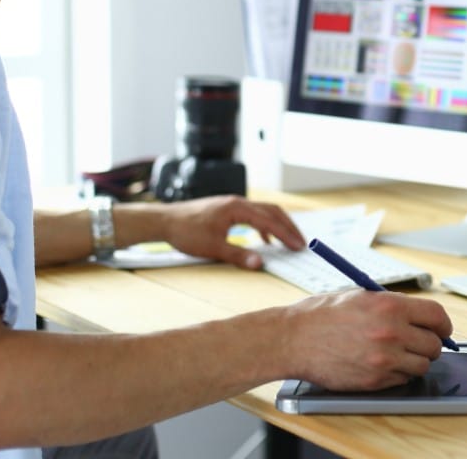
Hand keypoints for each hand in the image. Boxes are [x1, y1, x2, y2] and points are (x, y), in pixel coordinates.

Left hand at [160, 195, 304, 269]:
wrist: (164, 220)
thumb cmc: (185, 232)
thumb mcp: (212, 247)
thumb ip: (238, 255)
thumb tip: (260, 264)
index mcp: (237, 209)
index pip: (269, 221)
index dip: (286, 235)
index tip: (299, 247)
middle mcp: (238, 202)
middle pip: (272, 211)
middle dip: (289, 227)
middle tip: (301, 243)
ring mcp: (233, 204)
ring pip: (264, 211)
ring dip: (278, 225)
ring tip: (289, 241)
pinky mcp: (227, 208)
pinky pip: (254, 214)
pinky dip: (265, 225)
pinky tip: (264, 239)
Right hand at [278, 291, 453, 390]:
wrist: (293, 339)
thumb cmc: (322, 315)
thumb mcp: (361, 296)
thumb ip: (393, 305)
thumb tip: (421, 316)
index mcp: (390, 306)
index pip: (437, 316)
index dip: (443, 324)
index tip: (442, 329)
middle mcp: (391, 332)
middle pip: (434, 344)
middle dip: (431, 344)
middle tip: (420, 343)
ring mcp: (384, 359)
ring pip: (422, 366)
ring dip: (415, 361)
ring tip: (398, 354)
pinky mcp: (374, 380)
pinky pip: (402, 380)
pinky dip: (397, 374)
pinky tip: (381, 364)